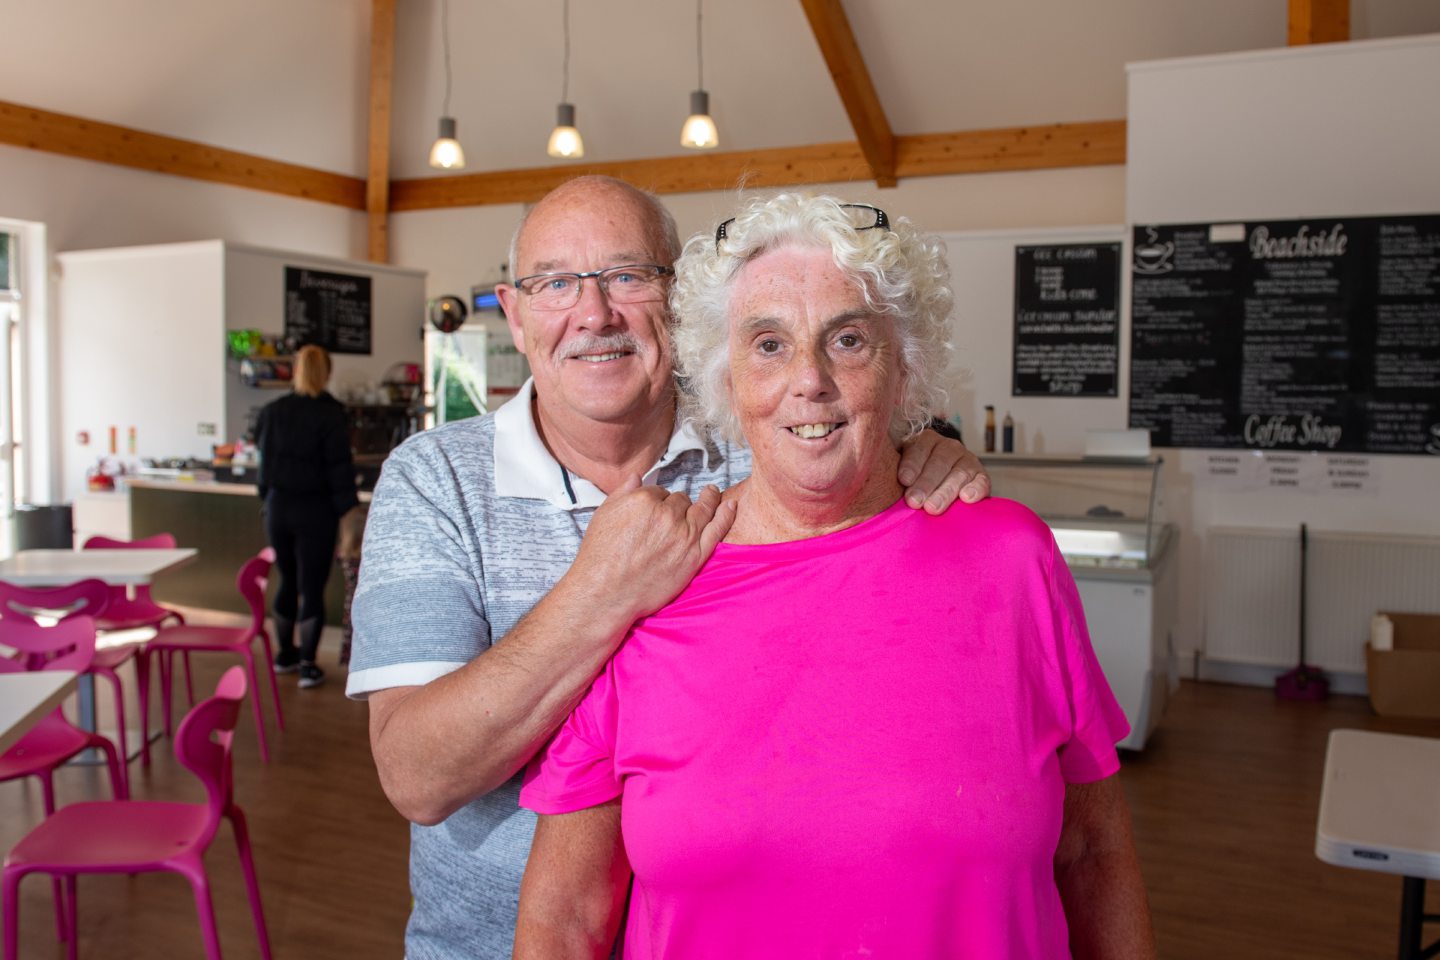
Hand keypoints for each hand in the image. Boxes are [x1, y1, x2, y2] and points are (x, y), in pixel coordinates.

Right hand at [566, 479, 736, 622]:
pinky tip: (731, 505)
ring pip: (701, 510)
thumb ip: (623, 492)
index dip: (657, 501)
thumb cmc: (600, 556)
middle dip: (678, 505)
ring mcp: (684, 535)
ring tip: (712, 493)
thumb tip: (638, 477)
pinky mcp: (695, 556)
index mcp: (644, 500)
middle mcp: (667, 515)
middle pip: (681, 501)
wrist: (606, 592)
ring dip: (708, 499)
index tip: (655, 510)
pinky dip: (726, 515)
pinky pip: (717, 529)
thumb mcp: (604, 514)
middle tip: (674, 514)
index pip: (659, 492)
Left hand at [897, 430, 990, 513]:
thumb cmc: (913, 481)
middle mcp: (947, 447)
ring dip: (945, 491)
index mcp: (924, 441)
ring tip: (932, 508)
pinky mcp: (981, 475)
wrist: (940, 485)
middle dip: (925, 483)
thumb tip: (879, 486)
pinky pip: (981, 480)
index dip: (911, 464)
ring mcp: (966, 459)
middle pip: (939, 462)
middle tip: (914, 502)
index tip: (903, 480)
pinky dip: (976, 489)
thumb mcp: (902, 473)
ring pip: (959, 472)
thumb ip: (895, 476)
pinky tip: (966, 498)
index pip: (918, 448)